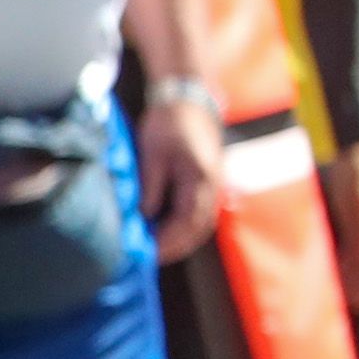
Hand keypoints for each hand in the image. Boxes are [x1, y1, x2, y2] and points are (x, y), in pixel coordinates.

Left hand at [137, 95, 224, 264]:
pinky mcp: (209, 183)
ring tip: (155, 248)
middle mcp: (212, 187)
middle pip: (198, 230)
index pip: (186, 223)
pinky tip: (165, 229)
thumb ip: (151, 187)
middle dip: (174, 247)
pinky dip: (185, 227)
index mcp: (199, 180)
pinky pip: (201, 213)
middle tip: (147, 258)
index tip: (144, 254)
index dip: (167, 242)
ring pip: (201, 225)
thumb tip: (144, 218)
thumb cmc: (168, 123)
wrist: (189, 99)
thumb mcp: (152, 153)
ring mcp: (214, 186)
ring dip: (181, 239)